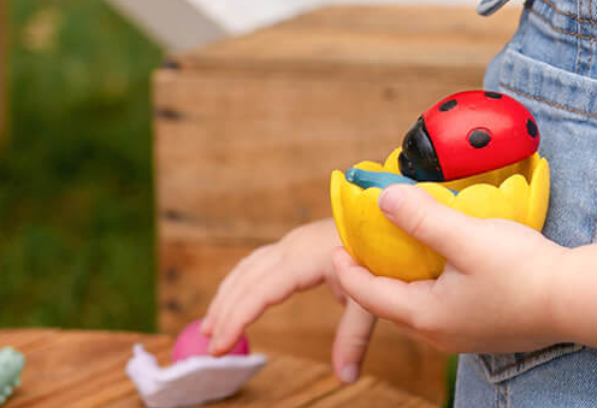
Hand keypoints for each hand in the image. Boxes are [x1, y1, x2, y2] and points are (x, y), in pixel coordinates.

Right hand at [200, 218, 376, 382]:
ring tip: (209, 326)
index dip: (237, 318)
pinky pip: (258, 261)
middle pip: (248, 279)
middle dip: (225, 311)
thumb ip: (354, 337)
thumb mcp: (370, 296)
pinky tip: (234, 298)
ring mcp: (294, 241)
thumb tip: (346, 378)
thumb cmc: (380, 254)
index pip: (261, 290)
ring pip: (249, 267)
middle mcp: (294, 245)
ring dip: (227, 295)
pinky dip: (240, 282)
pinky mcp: (296, 242)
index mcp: (307, 257)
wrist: (387, 218)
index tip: (219, 347)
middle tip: (210, 347)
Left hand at [330, 184, 566, 354]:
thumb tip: (384, 198)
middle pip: (394, 303)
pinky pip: (445, 306)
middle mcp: (441, 332)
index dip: (350, 270)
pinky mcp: (486, 327)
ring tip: (405, 251)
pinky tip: (448, 265)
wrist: (573, 300)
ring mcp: (465, 334)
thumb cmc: (520, 270)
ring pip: (421, 306)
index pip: (371, 295)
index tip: (337, 248)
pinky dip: (433, 284)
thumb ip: (423, 218)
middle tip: (368, 245)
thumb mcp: (465, 236)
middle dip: (375, 276)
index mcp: (427, 314)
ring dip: (407, 279)